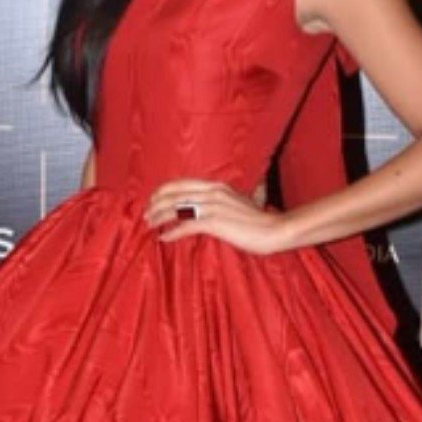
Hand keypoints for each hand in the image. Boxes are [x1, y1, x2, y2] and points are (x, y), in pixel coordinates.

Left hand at [143, 178, 288, 255]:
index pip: (182, 183)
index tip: (154, 200)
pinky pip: (184, 226)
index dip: (164, 191)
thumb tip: (218, 206)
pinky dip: (171, 232)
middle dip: (155, 203)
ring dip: (158, 217)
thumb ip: (228, 200)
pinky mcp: (214, 222)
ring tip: (150, 225)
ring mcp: (212, 207)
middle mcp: (212, 192)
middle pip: (174, 194)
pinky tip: (164, 238)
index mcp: (217, 186)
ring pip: (175, 208)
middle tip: (146, 214)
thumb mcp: (243, 202)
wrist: (276, 230)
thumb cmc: (262, 220)